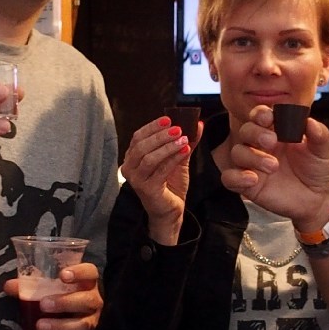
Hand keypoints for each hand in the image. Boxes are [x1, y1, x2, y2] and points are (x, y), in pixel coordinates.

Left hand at [10, 259, 101, 329]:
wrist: (74, 320)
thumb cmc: (60, 296)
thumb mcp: (48, 288)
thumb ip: (30, 285)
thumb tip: (9, 286)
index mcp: (86, 282)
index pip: (90, 273)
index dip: (79, 273)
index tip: (62, 275)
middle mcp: (93, 301)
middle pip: (87, 300)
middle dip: (65, 302)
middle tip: (43, 304)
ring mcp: (92, 321)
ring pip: (82, 325)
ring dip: (60, 326)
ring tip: (40, 325)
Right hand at [123, 118, 197, 242]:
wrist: (171, 211)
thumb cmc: (170, 184)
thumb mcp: (178, 159)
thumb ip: (185, 141)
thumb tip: (198, 124)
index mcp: (133, 157)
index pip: (138, 136)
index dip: (152, 126)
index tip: (169, 119)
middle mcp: (130, 167)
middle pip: (141, 145)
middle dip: (160, 135)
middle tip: (178, 128)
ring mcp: (136, 179)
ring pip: (149, 157)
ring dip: (167, 146)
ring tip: (183, 139)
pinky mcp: (146, 189)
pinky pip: (160, 170)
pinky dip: (173, 159)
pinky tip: (185, 151)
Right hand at [217, 105, 328, 230]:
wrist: (317, 199)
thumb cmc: (316, 170)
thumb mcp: (322, 150)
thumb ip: (318, 134)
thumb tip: (310, 121)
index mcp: (276, 132)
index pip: (260, 116)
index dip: (260, 114)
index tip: (269, 118)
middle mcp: (261, 146)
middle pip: (245, 131)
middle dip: (255, 133)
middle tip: (272, 141)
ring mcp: (253, 166)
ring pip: (237, 153)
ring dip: (252, 156)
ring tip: (273, 166)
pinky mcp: (248, 185)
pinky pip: (229, 178)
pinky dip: (236, 177)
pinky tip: (252, 179)